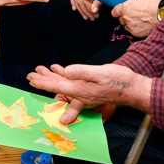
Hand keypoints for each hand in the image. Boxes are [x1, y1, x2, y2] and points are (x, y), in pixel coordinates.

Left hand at [27, 63, 151, 123]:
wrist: (133, 88)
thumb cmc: (119, 80)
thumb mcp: (100, 73)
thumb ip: (82, 72)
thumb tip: (65, 71)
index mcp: (80, 89)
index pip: (57, 86)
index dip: (43, 83)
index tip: (31, 80)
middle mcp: (80, 93)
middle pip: (57, 87)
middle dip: (43, 81)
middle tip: (30, 75)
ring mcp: (84, 93)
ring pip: (64, 85)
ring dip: (51, 78)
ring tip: (40, 71)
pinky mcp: (89, 89)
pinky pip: (73, 84)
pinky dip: (64, 76)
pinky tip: (61, 70)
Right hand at [69, 0, 120, 19]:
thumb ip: (99, 1)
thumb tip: (93, 11)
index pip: (85, 1)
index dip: (89, 10)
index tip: (94, 16)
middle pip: (80, 1)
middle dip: (85, 11)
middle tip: (91, 18)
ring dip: (79, 8)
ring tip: (84, 16)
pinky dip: (73, 0)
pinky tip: (74, 8)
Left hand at [112, 0, 160, 37]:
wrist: (161, 14)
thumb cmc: (152, 4)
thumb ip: (132, 3)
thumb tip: (131, 5)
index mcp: (125, 8)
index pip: (114, 12)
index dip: (117, 11)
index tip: (120, 12)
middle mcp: (125, 18)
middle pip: (120, 19)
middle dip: (125, 17)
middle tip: (133, 15)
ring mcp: (130, 27)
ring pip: (126, 26)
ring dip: (130, 24)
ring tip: (139, 21)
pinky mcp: (135, 34)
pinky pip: (133, 31)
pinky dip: (136, 29)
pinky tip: (143, 25)